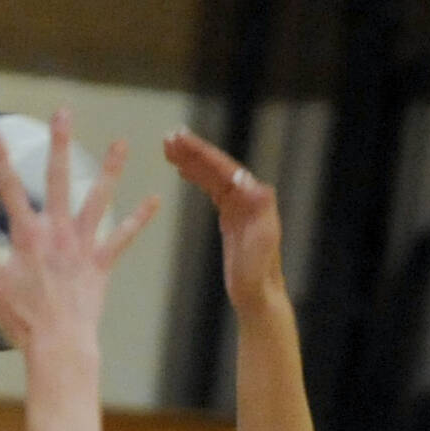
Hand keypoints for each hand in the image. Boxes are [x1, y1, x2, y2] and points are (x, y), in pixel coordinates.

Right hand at [0, 108, 158, 351]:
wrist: (59, 344)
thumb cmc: (22, 319)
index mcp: (27, 236)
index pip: (9, 189)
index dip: (0, 160)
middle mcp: (57, 233)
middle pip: (58, 179)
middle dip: (59, 143)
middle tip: (63, 113)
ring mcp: (82, 246)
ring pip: (98, 199)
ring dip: (110, 169)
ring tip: (122, 143)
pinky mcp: (101, 263)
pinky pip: (123, 237)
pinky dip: (139, 219)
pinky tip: (154, 201)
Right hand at [163, 126, 284, 313]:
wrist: (258, 293)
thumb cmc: (258, 272)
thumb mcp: (261, 241)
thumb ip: (259, 209)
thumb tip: (249, 182)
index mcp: (254, 197)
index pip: (224, 167)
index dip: (201, 152)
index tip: (181, 139)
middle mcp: (249, 195)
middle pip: (217, 166)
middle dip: (193, 150)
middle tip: (169, 137)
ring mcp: (240, 205)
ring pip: (212, 175)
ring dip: (191, 160)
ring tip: (168, 148)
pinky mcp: (231, 216)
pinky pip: (211, 189)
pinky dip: (197, 177)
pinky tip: (182, 171)